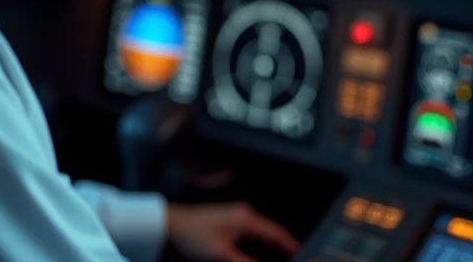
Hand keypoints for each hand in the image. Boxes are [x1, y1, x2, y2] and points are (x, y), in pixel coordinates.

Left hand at [166, 202, 301, 261]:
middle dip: (284, 247)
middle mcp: (243, 214)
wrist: (169, 225)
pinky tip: (259, 254)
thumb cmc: (192, 237)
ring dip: (271, 246)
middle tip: (295, 257)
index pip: (277, 234)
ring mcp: (235, 216)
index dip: (292, 247)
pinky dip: (259, 244)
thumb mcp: (222, 256)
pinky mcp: (227, 221)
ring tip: (282, 258)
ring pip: (261, 234)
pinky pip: (251, 233)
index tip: (304, 255)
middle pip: (271, 233)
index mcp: (246, 219)